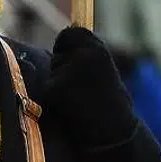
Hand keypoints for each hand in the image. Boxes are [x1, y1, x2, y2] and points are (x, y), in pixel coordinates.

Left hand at [39, 26, 139, 149]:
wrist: (112, 130)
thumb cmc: (109, 101)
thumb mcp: (104, 68)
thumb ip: (87, 52)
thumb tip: (68, 31)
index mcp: (97, 49)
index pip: (70, 33)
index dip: (68, 45)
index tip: (72, 55)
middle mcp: (83, 55)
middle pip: (58, 50)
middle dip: (61, 62)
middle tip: (77, 82)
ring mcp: (68, 71)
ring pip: (53, 69)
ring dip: (59, 80)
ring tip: (78, 96)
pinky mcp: (55, 87)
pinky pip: (48, 85)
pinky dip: (54, 95)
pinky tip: (71, 105)